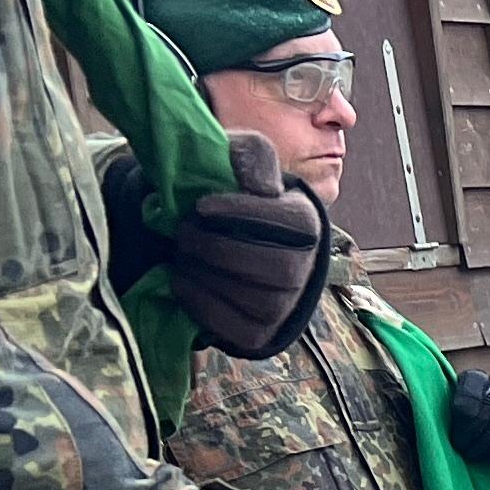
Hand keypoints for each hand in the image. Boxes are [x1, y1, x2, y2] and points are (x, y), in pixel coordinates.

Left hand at [166, 131, 331, 356]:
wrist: (223, 237)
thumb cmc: (232, 195)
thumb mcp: (239, 160)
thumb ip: (251, 156)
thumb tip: (263, 187)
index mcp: (307, 224)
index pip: (293, 226)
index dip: (245, 216)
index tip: (200, 206)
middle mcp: (305, 270)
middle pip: (280, 269)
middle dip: (222, 250)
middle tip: (183, 232)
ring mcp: (284, 307)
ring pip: (259, 301)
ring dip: (210, 276)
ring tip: (182, 254)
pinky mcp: (258, 333)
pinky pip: (237, 329)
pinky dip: (202, 304)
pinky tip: (183, 279)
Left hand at [444, 368, 489, 464]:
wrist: (487, 437)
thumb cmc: (463, 425)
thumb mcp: (450, 410)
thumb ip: (457, 405)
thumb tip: (467, 413)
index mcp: (479, 379)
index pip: (471, 389)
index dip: (462, 413)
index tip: (454, 434)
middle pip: (488, 409)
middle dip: (472, 433)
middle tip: (462, 448)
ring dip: (486, 444)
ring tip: (474, 455)